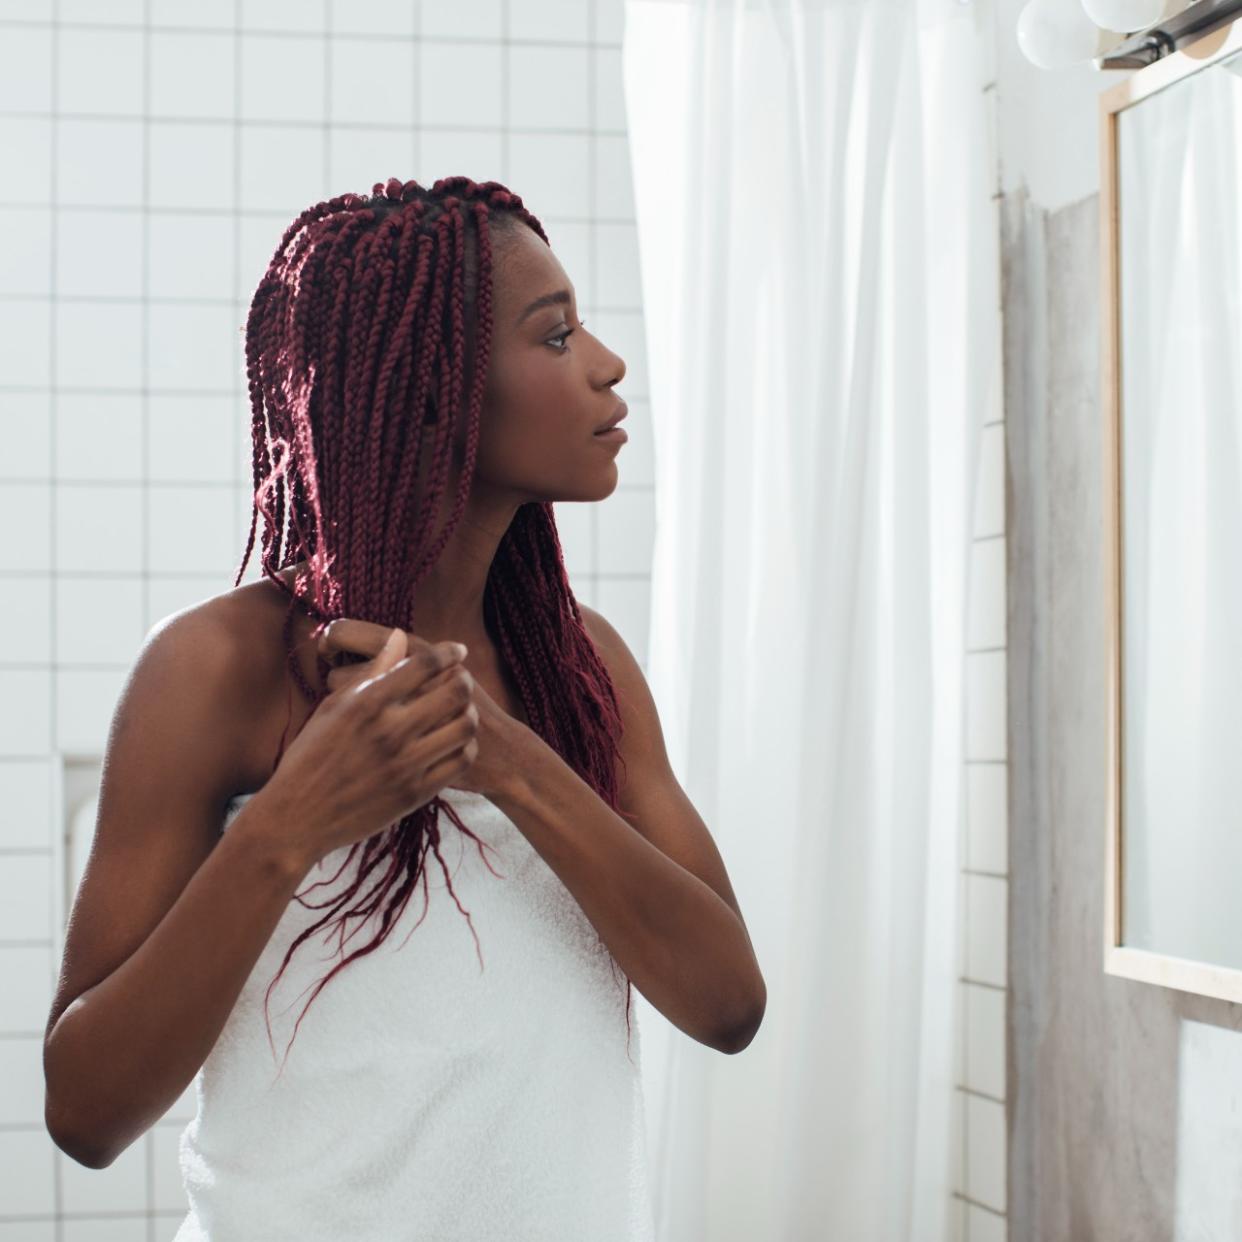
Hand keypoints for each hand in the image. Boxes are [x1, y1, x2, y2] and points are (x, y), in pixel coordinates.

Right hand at [258, 629, 477, 867]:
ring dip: (469, 713)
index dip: (448, 651)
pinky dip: (465, 746)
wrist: (297, 818)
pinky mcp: (415, 793)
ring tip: (461, 712)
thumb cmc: (311, 756)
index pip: (424, 664)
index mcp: (366, 703)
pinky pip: (461, 761)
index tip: (458, 650)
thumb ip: (372, 672)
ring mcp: (405, 764)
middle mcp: (389, 731)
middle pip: (454, 691)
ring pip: (465, 726)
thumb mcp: (334, 708)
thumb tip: (399, 636)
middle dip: (465, 679)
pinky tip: (455, 743)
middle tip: (463, 680)